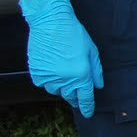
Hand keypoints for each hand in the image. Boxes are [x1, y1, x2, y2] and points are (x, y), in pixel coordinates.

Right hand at [19, 0, 102, 117]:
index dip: (87, 107)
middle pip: (71, 96)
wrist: (51, 23)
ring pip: (57, 91)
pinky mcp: (37, 74)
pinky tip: (53, 69)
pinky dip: (50, 80)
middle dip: (75, 96)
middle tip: (77, 92)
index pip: (85, 98)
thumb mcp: (92, 52)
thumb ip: (96, 71)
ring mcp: (49, 78)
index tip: (88, 114)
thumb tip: (99, 86)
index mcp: (81, 75)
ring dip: (62, 87)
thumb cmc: (74, 35)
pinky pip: (45, 84)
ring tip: (65, 73)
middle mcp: (65, 80)